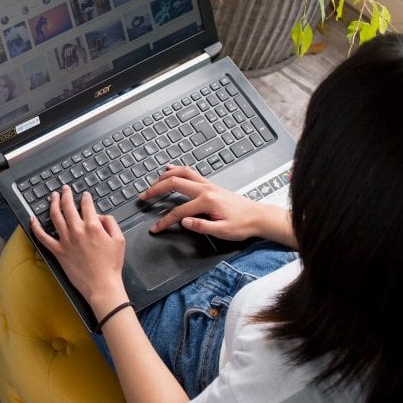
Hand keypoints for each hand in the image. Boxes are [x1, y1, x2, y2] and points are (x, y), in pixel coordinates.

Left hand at [30, 186, 127, 313]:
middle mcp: (77, 230)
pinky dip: (36, 227)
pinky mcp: (58, 251)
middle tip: (65, 189)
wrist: (102, 285)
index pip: (86, 205)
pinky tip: (32, 219)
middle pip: (68, 206)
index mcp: (93, 226)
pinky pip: (42, 237)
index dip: (85, 198)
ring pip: (55, 216)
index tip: (84, 195)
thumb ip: (110, 223)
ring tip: (52, 196)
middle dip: (66, 194)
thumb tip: (99, 217)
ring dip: (53, 203)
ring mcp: (65, 240)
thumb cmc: (111, 265)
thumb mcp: (119, 239)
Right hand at [140, 165, 270, 240]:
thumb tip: (183, 221)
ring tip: (154, 183)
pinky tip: (170, 171)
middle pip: (174, 183)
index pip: (179, 212)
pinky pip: (190, 172)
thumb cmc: (242, 225)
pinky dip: (177, 171)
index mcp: (207, 202)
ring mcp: (208, 185)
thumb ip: (201, 226)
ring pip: (182, 173)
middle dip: (156, 189)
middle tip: (144, 196)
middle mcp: (206, 189)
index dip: (164, 221)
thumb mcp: (222, 231)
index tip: (156, 228)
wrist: (258, 217)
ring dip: (165, 176)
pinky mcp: (210, 185)